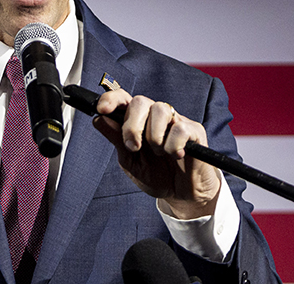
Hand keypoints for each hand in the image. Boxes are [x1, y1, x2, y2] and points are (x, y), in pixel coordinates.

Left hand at [91, 90, 219, 218]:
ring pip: (160, 110)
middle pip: (140, 101)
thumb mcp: (129, 161)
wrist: (182, 194)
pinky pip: (179, 128)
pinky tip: (176, 155)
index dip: (111, 99)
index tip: (102, 109)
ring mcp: (175, 120)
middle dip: (132, 125)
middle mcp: (155, 116)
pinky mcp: (194, 130)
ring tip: (159, 153)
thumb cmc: (156, 174)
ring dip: (154, 137)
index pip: (123, 98)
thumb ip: (116, 139)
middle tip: (134, 147)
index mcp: (137, 120)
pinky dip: (173, 146)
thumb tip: (99, 119)